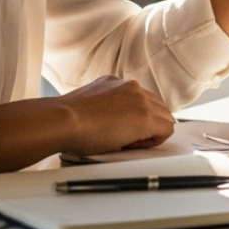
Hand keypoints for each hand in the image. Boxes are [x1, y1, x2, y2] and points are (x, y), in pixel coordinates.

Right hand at [0, 75, 176, 168]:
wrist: (62, 121)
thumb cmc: (67, 121)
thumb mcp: (90, 106)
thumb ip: (105, 108)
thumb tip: (108, 122)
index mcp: (116, 84)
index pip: (140, 99)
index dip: (136, 118)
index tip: (123, 130)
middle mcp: (130, 87)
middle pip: (156, 106)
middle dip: (148, 123)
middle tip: (127, 139)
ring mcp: (140, 100)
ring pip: (165, 116)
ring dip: (152, 131)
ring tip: (129, 142)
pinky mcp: (146, 117)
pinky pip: (166, 128)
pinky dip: (155, 139)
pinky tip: (136, 144)